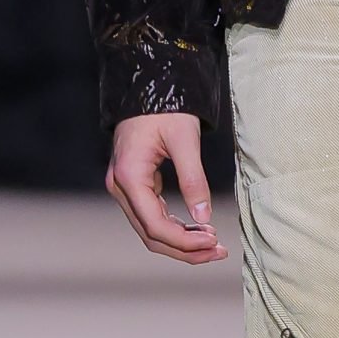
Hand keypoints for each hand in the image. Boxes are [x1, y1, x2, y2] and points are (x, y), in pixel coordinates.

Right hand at [106, 113, 228, 263]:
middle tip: (219, 251)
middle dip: (185, 249)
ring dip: (181, 242)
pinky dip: (174, 227)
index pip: (155, 225)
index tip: (214, 240)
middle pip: (151, 235)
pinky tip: (199, 229)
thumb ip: (194, 179)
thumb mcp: (185, 140)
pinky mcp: (132, 185)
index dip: (185, 241)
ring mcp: (123, 188)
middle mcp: (119, 187)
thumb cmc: (166, 108)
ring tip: (213, 245)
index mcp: (129, 177)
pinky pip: (151, 215)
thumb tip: (204, 218)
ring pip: (150, 229)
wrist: (148, 85)